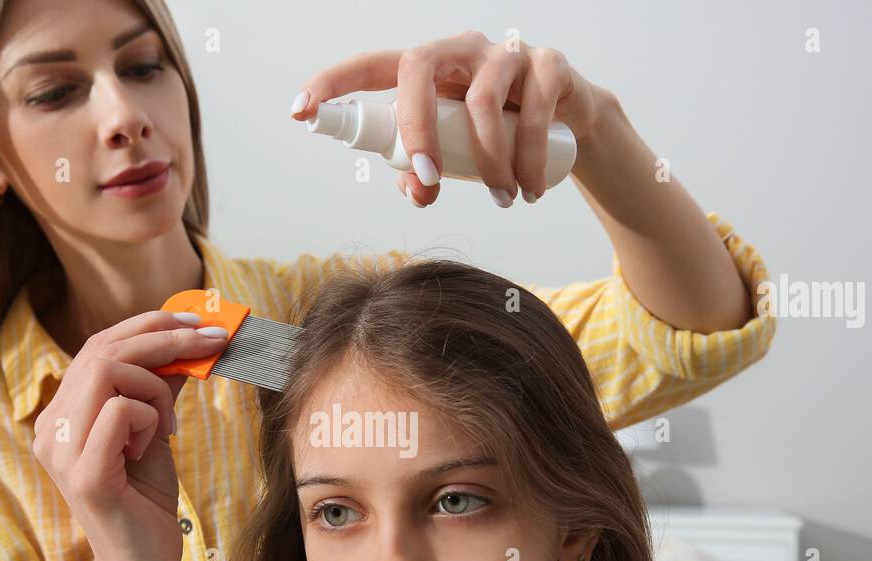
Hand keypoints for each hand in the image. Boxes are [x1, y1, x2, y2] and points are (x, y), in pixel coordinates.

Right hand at [30, 310, 228, 560]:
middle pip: (101, 350)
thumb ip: (158, 389)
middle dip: (163, 337)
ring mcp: (62, 451)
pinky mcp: (85, 474)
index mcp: (61, 415)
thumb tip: (185, 342)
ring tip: (168, 425)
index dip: (146, 325)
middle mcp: (51, 428)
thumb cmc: (145, 500)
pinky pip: (121, 411)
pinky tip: (152, 448)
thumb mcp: (154, 431)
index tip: (195, 321)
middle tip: (212, 338)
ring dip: (156, 387)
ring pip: (109, 372)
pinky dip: (150, 418)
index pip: (96, 347)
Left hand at [289, 29, 601, 206]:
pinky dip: (531, 157)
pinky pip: (535, 109)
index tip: (301, 112)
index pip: (371, 67)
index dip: (332, 84)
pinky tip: (530, 190)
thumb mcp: (454, 154)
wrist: (571, 123)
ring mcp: (504, 53)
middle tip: (429, 181)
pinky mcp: (548, 64)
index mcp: (426, 70)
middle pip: (418, 67)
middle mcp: (459, 50)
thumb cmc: (497, 135)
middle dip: (416, 129)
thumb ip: (422, 169)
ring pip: (483, 99)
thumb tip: (414, 189)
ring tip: (502, 200)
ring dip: (488, 160)